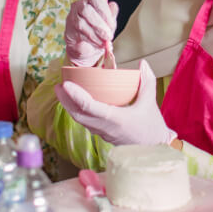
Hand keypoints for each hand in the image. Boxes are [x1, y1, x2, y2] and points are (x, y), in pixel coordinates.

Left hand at [55, 60, 175, 145]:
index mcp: (115, 119)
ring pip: (80, 120)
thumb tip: (142, 62)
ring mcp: (102, 133)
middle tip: (58, 85)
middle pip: (78, 115)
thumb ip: (147, 81)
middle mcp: (104, 127)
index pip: (89, 107)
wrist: (154, 149)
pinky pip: (85, 123)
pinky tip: (74, 102)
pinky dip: (77, 111)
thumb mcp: (150, 102)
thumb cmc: (152, 126)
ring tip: (62, 92)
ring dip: (68, 106)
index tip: (65, 84)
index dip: (75, 95)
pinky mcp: (102, 135)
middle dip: (65, 100)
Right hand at [64, 0, 118, 66]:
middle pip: (86, 10)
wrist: (87, 46)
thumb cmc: (99, 30)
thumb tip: (113, 5)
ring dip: (95, 34)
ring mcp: (72, 18)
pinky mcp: (69, 31)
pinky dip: (90, 40)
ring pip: (81, 23)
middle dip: (100, 24)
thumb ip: (111, 14)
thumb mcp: (108, 22)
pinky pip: (78, 34)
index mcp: (90, 0)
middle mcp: (78, 6)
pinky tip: (97, 43)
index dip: (105, 11)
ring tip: (104, 41)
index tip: (112, 25)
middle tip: (109, 35)